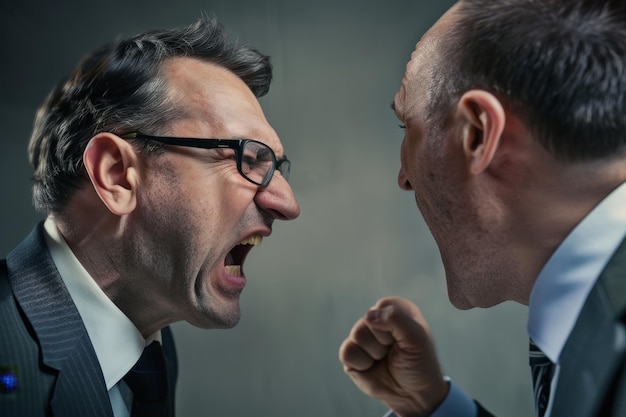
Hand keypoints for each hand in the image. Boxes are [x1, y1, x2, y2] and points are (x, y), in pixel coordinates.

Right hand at [339, 297, 447, 416]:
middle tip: (394, 351)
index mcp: (396, 310)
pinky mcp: (351, 354)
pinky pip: (347, 352)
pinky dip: (362, 364)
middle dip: (383, 341)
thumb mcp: (417, 338)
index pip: (383, 306)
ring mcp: (362, 337)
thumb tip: (368, 316)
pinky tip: (372, 367)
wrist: (413, 396)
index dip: (394, 325)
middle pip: (368, 320)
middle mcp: (378, 320)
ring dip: (374, 353)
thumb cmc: (419, 364)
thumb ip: (396, 319)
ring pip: (357, 335)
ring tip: (384, 359)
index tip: (406, 338)